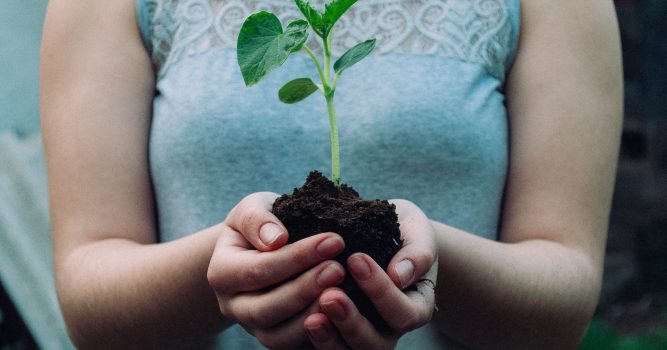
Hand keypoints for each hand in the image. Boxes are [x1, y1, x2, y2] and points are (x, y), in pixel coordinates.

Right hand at [207, 192, 346, 348]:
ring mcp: (253, 328)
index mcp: (222, 273)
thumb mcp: (252, 209)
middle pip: (265, 309)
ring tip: (343, 293)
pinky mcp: (276, 338)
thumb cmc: (260, 225)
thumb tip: (276, 238)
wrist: (259, 249)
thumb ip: (257, 219)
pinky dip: (318, 337)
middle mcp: (233, 306)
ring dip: (312, 317)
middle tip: (339, 269)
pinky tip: (342, 316)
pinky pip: (295, 348)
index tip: (334, 240)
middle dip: (305, 290)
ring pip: (278, 337)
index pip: (259, 269)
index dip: (297, 257)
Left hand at [303, 199, 437, 348]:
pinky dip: (309, 342)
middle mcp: (388, 330)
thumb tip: (399, 275)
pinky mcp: (334, 335)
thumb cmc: (401, 230)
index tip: (356, 259)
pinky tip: (296, 322)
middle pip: (374, 344)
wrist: (378, 232)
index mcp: (414, 307)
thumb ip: (417, 252)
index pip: (404, 313)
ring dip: (328, 339)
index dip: (381, 292)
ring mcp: (360, 337)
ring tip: (311, 318)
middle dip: (351, 322)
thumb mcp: (416, 231)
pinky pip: (323, 349)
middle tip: (329, 296)